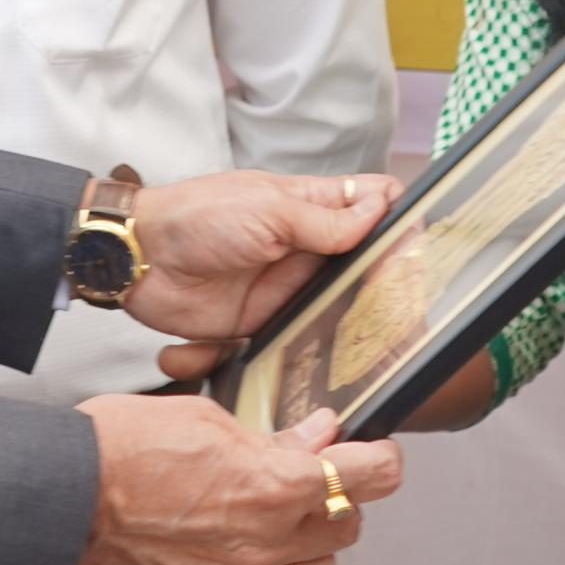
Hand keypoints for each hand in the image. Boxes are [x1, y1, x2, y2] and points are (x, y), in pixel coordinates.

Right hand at [70, 398, 402, 564]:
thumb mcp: (205, 418)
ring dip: (308, 548)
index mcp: (273, 484)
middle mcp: (267, 540)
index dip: (380, 461)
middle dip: (338, 499)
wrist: (61, 500)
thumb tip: (315, 435)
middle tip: (309, 480)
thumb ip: (270, 436)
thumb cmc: (120, 448)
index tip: (377, 456)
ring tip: (276, 523)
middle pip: (346, 528)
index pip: (367, 477)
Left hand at [115, 169, 397, 350]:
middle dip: (385, 278)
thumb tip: (380, 208)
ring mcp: (285, 287)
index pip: (367, 203)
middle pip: (361, 262)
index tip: (425, 238)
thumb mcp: (268, 209)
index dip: (396, 215)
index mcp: (308, 207)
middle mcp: (303, 248)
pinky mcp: (263, 325)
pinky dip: (310, 348)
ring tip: (386, 340)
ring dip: (353, 319)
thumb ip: (325, 219)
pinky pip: (297, 340)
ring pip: (336, 306)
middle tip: (414, 300)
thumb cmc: (196, 217)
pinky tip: (334, 361)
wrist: (139, 261)